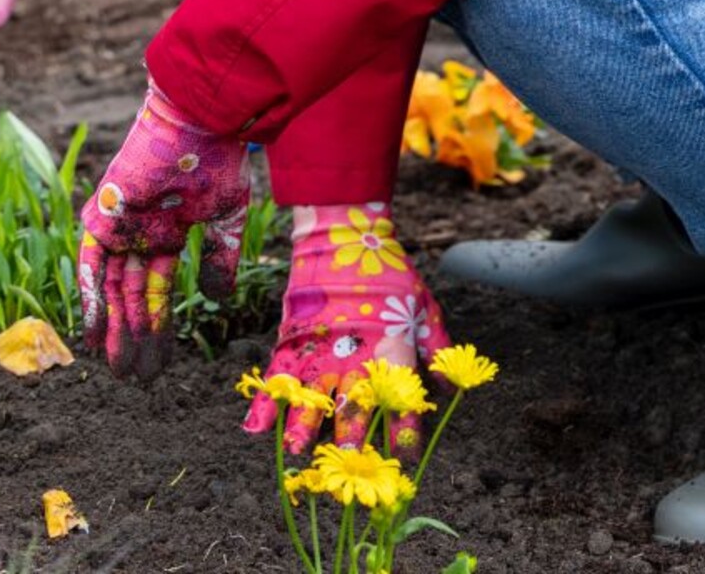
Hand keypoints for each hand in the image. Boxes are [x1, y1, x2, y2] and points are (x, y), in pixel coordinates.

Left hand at [76, 80, 250, 380]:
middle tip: (136, 380)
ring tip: (119, 370)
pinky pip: (91, 267)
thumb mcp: (226, 217)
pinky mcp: (103, 219)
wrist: (197, 123)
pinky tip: (91, 335)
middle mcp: (138, 237)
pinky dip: (91, 300)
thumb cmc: (217, 161)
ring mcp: (119, 230)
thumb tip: (218, 300)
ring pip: (113, 291)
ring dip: (114, 330)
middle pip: (131, 298)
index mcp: (166, 234)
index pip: (156, 291)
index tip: (162, 363)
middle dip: (135, 339)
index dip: (158, 326)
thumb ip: (220, 258)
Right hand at [242, 205, 452, 457]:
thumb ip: (435, 345)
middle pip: (353, 402)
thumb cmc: (390, 273)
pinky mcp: (293, 338)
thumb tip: (449, 383)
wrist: (344, 235)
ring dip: (304, 428)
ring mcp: (320, 346)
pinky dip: (264, 401)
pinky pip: (277, 374)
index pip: (402, 392)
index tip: (407, 459)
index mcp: (390, 344)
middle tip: (350, 469)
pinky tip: (255, 430)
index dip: (405, 427)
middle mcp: (355, 351)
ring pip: (311, 395)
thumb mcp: (422, 305)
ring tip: (298, 455)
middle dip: (352, 437)